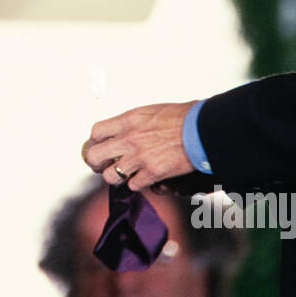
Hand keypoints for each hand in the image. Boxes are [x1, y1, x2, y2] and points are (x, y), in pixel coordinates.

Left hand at [81, 101, 199, 190]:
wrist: (201, 129)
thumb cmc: (181, 117)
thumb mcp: (149, 111)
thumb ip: (131, 123)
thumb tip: (121, 131)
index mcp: (128, 120)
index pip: (96, 132)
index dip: (94, 141)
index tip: (98, 146)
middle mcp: (129, 139)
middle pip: (94, 156)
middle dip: (96, 163)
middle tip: (102, 165)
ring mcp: (139, 157)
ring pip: (110, 176)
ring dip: (116, 176)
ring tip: (123, 174)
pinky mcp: (152, 173)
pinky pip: (133, 185)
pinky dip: (137, 184)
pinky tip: (143, 178)